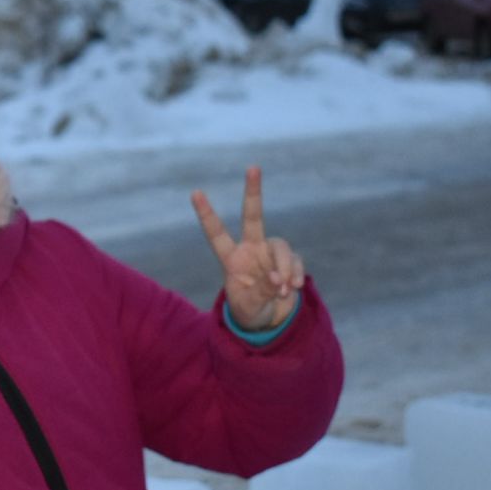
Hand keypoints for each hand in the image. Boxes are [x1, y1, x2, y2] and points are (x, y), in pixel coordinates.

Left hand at [191, 166, 304, 331]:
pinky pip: (295, 261)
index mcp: (231, 259)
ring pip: (281, 247)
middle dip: (253, 192)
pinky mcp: (290, 262)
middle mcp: (251, 250)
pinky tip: (291, 289)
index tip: (195, 192)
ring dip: (285, 267)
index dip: (206, 213)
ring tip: (282, 290)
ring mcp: (271, 254)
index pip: (216, 233)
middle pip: (253, 216)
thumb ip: (261, 292)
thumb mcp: (248, 307)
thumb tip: (277, 277)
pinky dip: (294, 274)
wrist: (269, 322)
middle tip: (252, 167)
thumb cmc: (249, 312)